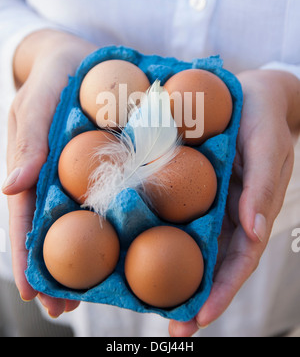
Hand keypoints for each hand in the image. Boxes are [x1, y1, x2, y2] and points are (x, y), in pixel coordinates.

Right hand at [2, 29, 97, 317]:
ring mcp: (83, 175)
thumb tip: (11, 188)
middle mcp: (57, 178)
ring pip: (82, 221)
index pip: (24, 217)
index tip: (35, 293)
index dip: (26, 254)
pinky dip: (117, 223)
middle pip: (54, 229)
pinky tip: (132, 243)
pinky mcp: (109, 165)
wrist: (81, 57)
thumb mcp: (37, 97)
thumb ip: (27, 138)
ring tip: (97, 294)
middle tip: (65, 309)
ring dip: (87, 258)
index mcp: (35, 167)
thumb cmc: (54, 74)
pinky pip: (113, 196)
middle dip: (58, 269)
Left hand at [169, 69, 299, 336]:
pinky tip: (133, 242)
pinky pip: (170, 210)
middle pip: (211, 261)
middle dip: (193, 295)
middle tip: (170, 328)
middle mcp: (226, 212)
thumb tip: (254, 230)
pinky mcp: (184, 183)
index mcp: (249, 210)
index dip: (223, 290)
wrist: (248, 91)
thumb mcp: (268, 143)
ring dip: (169, 272)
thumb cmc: (263, 117)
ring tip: (145, 302)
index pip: (239, 259)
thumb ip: (263, 184)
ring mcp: (205, 200)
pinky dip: (155, 229)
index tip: (199, 318)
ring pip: (188, 242)